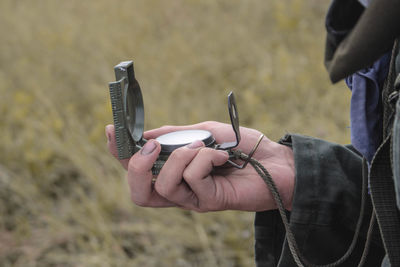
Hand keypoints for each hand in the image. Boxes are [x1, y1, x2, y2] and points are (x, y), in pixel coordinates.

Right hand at [106, 121, 294, 211]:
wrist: (275, 160)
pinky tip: (222, 156)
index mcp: (173, 170)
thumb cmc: (241, 146)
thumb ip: (175, 135)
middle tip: (152, 147)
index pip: (136, 169)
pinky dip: (204, 159)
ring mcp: (193, 197)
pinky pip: (193, 179)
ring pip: (163, 186)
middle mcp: (179, 188)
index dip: (119, 153)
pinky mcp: (209, 201)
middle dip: (137, 167)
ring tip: (202, 146)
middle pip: (139, 192)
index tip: (112, 129)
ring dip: (180, 156)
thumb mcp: (204, 132)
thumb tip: (145, 135)